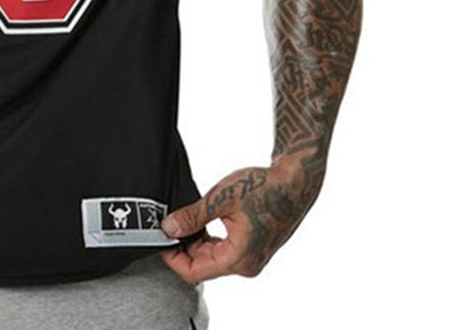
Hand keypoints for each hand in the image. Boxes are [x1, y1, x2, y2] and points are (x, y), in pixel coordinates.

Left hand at [160, 153, 322, 281]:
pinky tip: (201, 220)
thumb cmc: (262, 188)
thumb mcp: (220, 199)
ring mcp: (252, 258)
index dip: (172, 258)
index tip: (159, 239)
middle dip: (183, 246)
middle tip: (168, 223)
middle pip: (202, 266)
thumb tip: (168, 228)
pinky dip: (209, 239)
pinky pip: (224, 251)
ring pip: (213, 258)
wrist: (293, 182)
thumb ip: (192, 217)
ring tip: (183, 218)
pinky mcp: (254, 248)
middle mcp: (246, 265)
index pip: (194, 272)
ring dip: (196, 241)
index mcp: (238, 259)